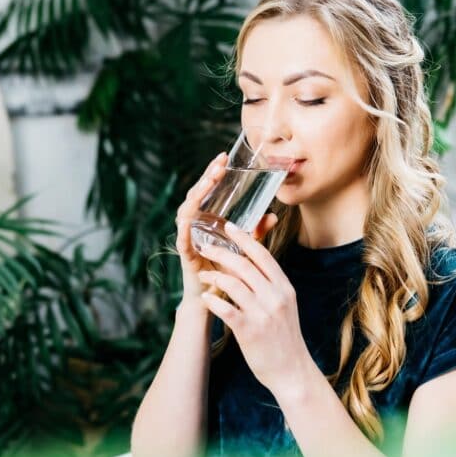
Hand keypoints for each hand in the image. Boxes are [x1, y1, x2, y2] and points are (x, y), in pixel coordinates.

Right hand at [175, 154, 277, 304]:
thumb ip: (256, 232)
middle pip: (196, 195)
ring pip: (187, 210)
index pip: (208, 191)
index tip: (224, 157)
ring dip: (198, 194)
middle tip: (219, 163)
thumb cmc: (226, 272)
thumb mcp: (244, 248)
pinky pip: (181, 236)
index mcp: (207, 220)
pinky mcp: (185, 253)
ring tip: (210, 181)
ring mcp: (188, 237)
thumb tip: (274, 215)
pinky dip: (184, 226)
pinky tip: (189, 216)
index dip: (214, 173)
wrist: (213, 298)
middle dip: (207, 177)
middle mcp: (194, 225)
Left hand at [197, 221, 312, 395]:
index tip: (229, 227)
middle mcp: (275, 297)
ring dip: (213, 276)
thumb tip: (253, 266)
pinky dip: (212, 301)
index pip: (263, 255)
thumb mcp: (285, 305)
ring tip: (203, 275)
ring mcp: (263, 314)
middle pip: (244, 265)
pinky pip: (225, 309)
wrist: (292, 370)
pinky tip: (205, 298)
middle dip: (221, 252)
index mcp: (284, 288)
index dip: (244, 238)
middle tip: (206, 247)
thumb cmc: (285, 337)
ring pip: (232, 284)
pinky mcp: (249, 331)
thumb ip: (272, 285)